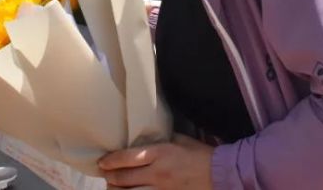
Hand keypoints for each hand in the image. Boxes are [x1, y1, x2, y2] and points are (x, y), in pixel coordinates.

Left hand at [99, 134, 213, 189]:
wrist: (219, 174)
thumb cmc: (200, 155)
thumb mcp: (180, 140)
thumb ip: (161, 140)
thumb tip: (146, 137)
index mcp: (160, 153)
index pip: (127, 158)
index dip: (111, 161)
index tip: (102, 162)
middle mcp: (158, 173)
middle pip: (125, 178)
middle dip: (111, 177)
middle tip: (105, 174)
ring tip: (112, 187)